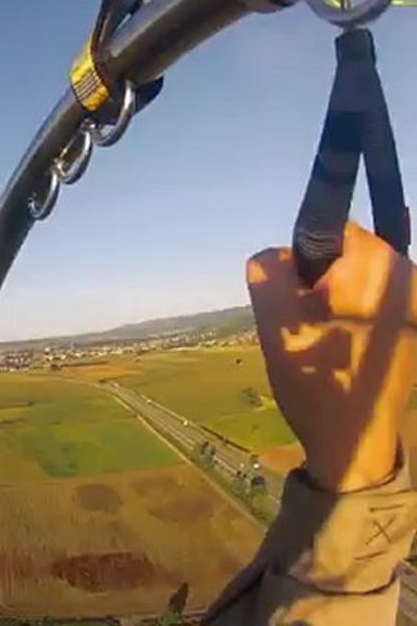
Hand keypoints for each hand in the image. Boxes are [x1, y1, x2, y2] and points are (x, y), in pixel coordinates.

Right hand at [246, 221, 416, 492]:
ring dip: (336, 302)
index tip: (298, 299)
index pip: (331, 228)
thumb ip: (268, 270)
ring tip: (324, 342)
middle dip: (321, 282)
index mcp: (377, 265)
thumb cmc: (314, 379)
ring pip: (360, 280)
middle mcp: (408, 276)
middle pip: (348, 254)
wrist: (355, 443)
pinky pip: (375, 303)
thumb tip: (279, 257)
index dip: (303, 261)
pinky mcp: (415, 328)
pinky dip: (354, 318)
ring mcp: (416, 304)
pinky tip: (342, 352)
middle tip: (305, 325)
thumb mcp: (274, 320)